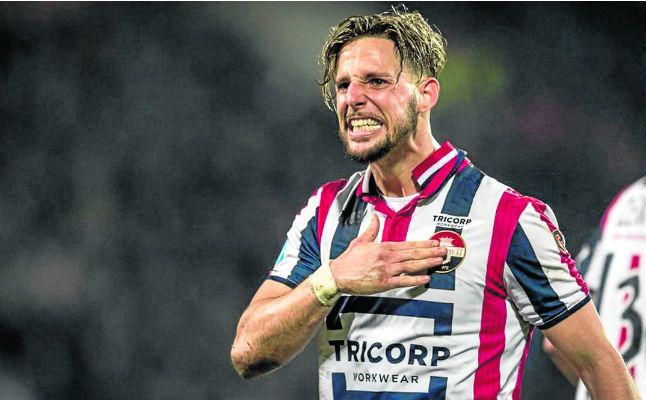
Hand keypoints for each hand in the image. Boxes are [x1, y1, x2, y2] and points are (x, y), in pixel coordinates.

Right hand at [329, 214, 446, 294]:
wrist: (339, 275)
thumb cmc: (349, 259)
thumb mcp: (360, 241)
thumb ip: (371, 229)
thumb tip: (375, 215)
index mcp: (383, 247)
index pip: (408, 244)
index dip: (423, 244)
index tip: (435, 242)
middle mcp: (388, 258)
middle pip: (413, 254)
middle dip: (430, 252)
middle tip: (444, 251)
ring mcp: (387, 270)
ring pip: (411, 266)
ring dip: (427, 263)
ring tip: (440, 261)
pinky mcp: (384, 283)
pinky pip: (404, 281)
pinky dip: (416, 279)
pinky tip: (426, 278)